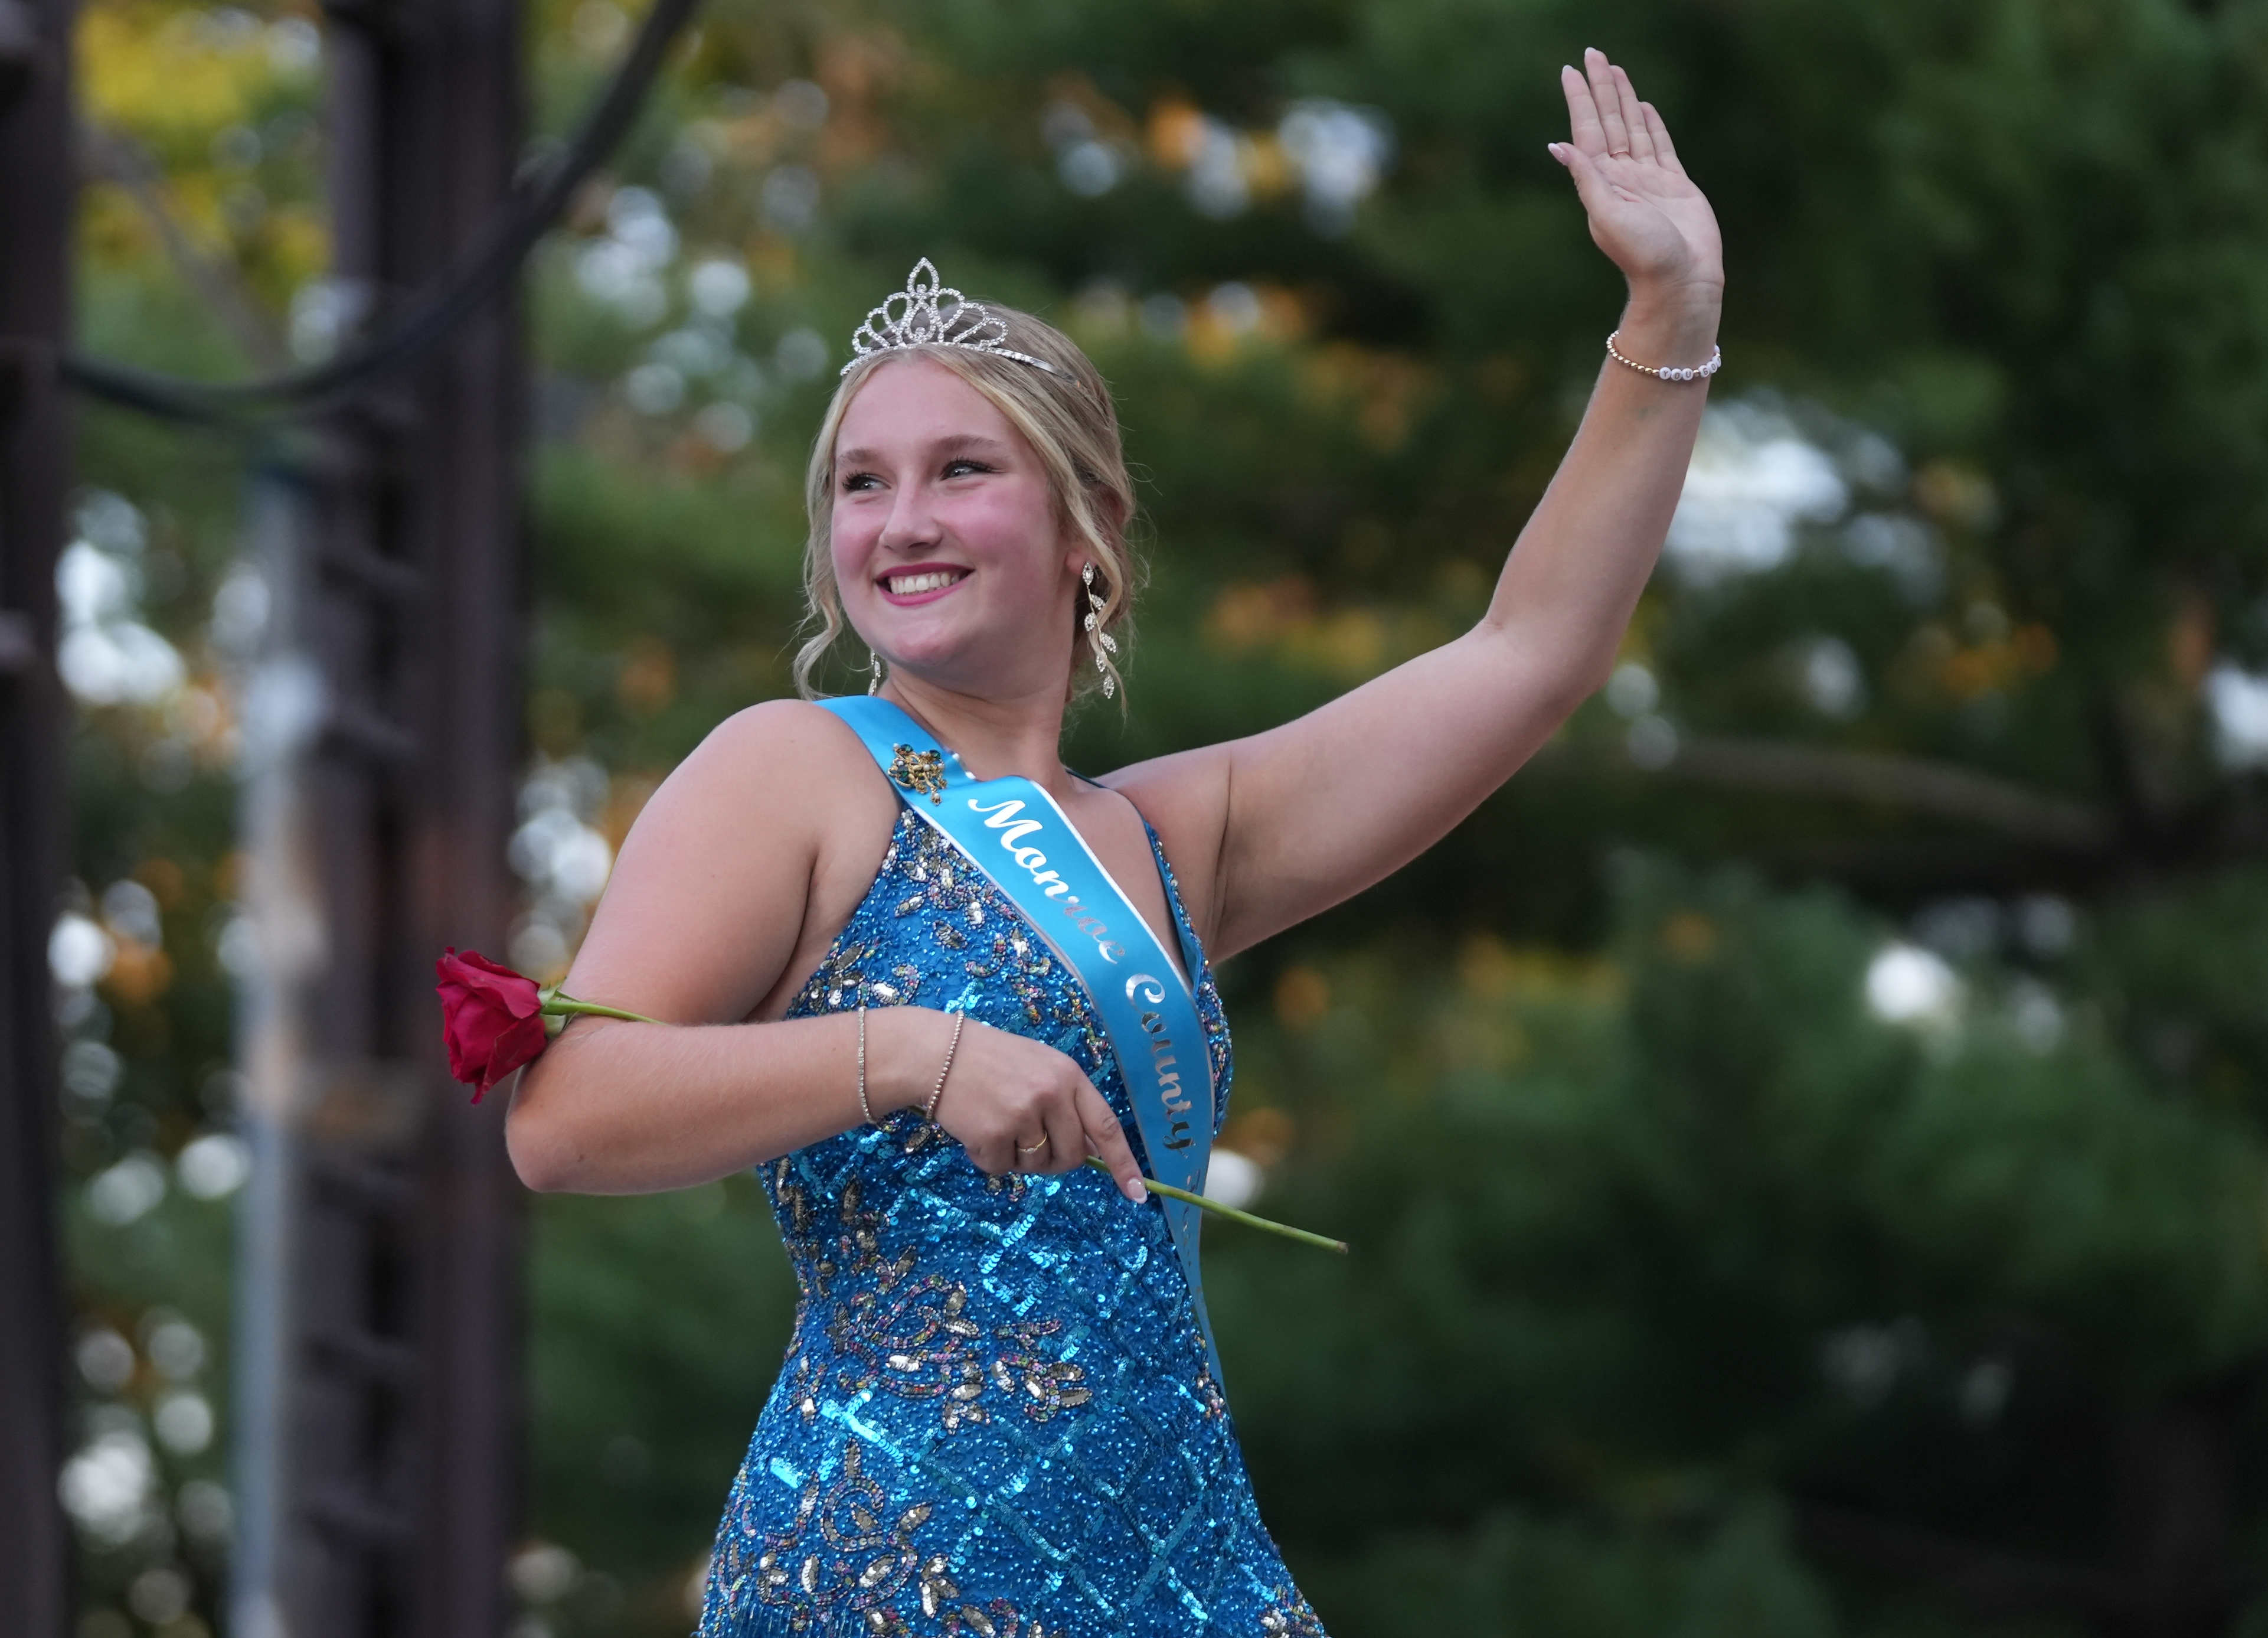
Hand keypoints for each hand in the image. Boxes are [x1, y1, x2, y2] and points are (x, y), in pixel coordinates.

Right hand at [925, 1016, 1148, 1201]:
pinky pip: (1001, 1168)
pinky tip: (974, 1129)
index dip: (1123, 1163)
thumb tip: (1088, 1150)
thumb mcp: (1038, 1067)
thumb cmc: (989, 1061)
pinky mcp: (993, 1134)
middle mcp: (1051, 1093)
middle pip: (1071, 1156)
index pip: (1106, 1126)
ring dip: (1016, 1157)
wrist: (936, 1053)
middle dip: (1053, 1160)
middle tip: (1025, 1140)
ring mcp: (1023, 1114)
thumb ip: (1065, 1103)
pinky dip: (986, 1157)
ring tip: (995, 1122)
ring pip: (1035, 1165)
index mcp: (1068, 1075)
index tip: (1137, 1193)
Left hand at [1548, 47, 1723, 302]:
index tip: (1570, 71)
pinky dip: (1651, 124)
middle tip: (1593, 54)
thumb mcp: (1607, 216)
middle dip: (1601, 88)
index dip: (1579, 99)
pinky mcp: (1675, 185)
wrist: (1681, 281)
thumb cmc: (1643, 255)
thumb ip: (1586, 179)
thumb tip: (1558, 147)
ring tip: (1615, 71)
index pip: (1587, 130)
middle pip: (1609, 121)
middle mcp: (1622, 177)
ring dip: (1623, 99)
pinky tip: (1643, 108)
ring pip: (1633, 127)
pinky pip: (1660, 145)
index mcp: (1602, 183)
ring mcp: (1649, 180)